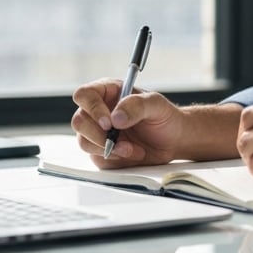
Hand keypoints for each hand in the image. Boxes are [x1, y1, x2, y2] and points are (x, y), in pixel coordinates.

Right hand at [70, 78, 186, 167]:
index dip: (92, 108)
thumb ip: (136, 105)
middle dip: (99, 135)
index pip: (85, 95)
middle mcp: (98, 111)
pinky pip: (97, 158)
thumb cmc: (164, 116)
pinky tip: (133, 154)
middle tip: (120, 142)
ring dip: (109, 149)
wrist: (173, 140)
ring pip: (84, 142)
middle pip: (79, 121)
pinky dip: (115, 160)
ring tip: (133, 149)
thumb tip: (115, 117)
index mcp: (108, 92)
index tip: (109, 123)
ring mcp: (98, 133)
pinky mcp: (101, 152)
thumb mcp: (156, 104)